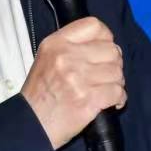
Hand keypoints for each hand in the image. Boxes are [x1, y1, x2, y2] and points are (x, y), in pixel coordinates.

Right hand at [20, 17, 126, 149]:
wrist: (31, 124)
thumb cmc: (40, 94)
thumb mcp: (47, 59)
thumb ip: (71, 47)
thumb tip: (106, 44)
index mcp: (56, 43)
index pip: (94, 25)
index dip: (105, 37)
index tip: (104, 50)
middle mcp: (67, 57)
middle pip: (111, 50)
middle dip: (113, 64)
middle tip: (105, 76)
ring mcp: (78, 78)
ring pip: (117, 72)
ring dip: (116, 83)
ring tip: (106, 90)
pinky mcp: (88, 99)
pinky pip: (118, 91)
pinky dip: (119, 99)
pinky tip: (111, 103)